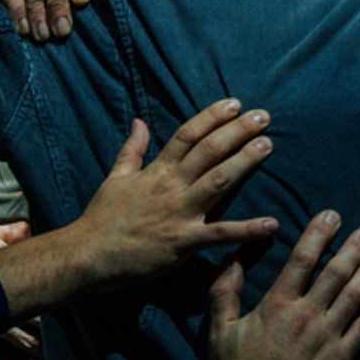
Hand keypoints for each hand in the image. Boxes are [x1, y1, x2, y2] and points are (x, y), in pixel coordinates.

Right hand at [69, 101, 278, 288]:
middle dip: (238, 131)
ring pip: (218, 181)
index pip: (188, 135)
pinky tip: (272, 224)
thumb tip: (139, 121)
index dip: (212, 117)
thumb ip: (132, 149)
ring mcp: (179, 213)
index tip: (235, 104)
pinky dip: (248, 230)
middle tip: (264, 117)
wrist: (88, 255)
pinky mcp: (183, 242)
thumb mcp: (115, 177)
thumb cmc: (101, 218)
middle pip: (209, 151)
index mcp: (156, 171)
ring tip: (268, 145)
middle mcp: (171, 186)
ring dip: (245, 162)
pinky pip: (221, 234)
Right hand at [208, 210, 359, 359]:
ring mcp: (327, 340)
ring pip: (354, 298)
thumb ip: (224, 294)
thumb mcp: (217, 334)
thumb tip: (230, 260)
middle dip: (353, 248)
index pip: (302, 260)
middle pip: (335, 274)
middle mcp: (306, 316)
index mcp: (277, 305)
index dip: (318, 234)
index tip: (332, 215)